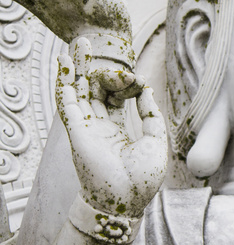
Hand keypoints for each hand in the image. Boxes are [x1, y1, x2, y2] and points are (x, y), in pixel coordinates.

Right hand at [56, 39, 167, 215]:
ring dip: (78, 68)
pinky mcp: (77, 131)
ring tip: (78, 44)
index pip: (118, 97)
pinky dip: (66, 82)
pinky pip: (68, 102)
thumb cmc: (142, 178)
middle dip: (96, 68)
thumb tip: (147, 90)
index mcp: (118, 130)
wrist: (125, 200)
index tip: (139, 81)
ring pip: (79, 91)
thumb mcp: (156, 141)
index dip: (127, 83)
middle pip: (95, 90)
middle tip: (91, 44)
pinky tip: (66, 63)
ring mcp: (87, 128)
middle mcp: (100, 127)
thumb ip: (151, 115)